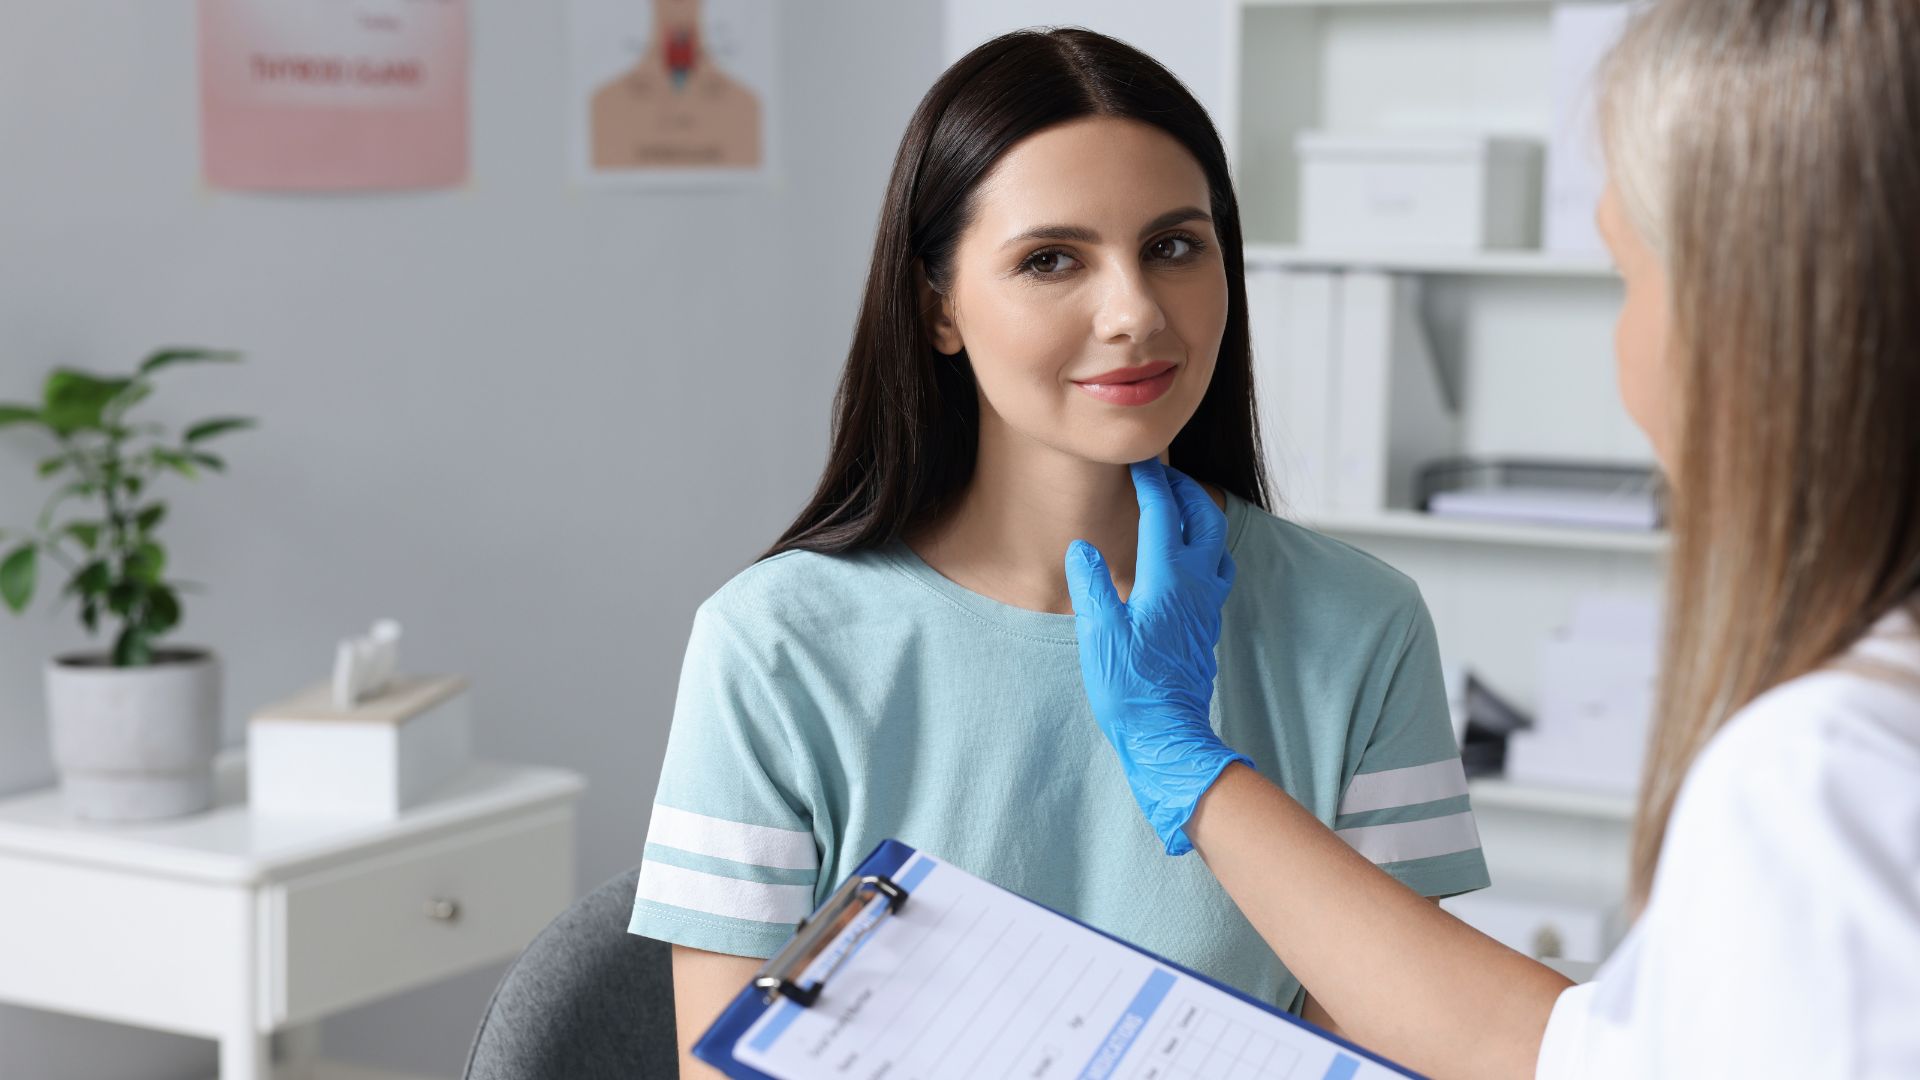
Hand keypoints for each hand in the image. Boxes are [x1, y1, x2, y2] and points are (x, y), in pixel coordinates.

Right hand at [1065, 460, 1249, 855]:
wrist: (1168, 734)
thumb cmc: (1131, 689)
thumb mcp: (1099, 635)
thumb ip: (1091, 585)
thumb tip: (1082, 548)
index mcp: (1167, 579)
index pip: (1163, 513)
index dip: (1151, 482)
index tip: (1137, 463)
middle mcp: (1196, 584)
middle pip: (1203, 516)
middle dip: (1183, 489)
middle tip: (1159, 475)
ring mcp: (1206, 604)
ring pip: (1216, 541)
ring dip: (1199, 515)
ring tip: (1175, 507)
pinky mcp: (1206, 622)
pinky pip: (1215, 568)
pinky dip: (1203, 545)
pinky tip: (1184, 557)